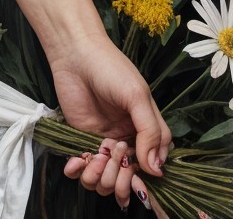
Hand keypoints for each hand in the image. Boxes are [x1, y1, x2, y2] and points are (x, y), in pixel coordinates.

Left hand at [49, 38, 170, 207]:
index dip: (147, 173)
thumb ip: (150, 132)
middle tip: (112, 160)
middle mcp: (127, 138)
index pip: (154, 161)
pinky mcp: (80, 140)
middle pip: (129, 175)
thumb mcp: (136, 97)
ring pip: (106, 176)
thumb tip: (157, 168)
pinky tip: (75, 164)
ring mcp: (103, 141)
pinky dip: (79, 172)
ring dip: (100, 177)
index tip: (137, 174)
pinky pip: (82, 167)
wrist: (75, 54)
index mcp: (146, 128)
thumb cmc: (111, 69)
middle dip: (121, 178)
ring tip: (93, 159)